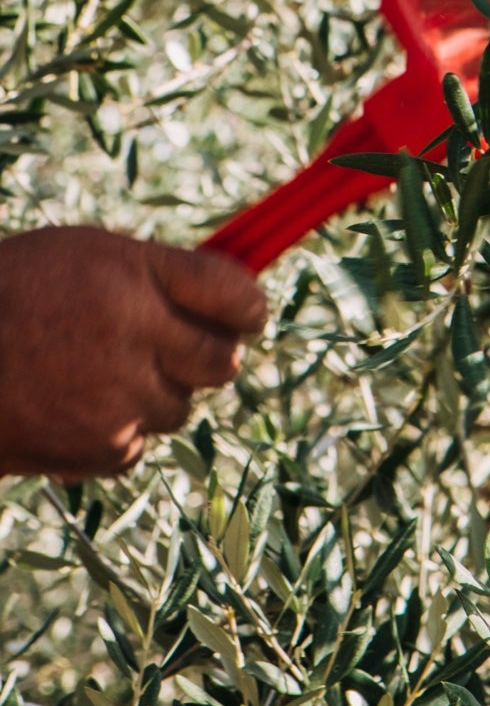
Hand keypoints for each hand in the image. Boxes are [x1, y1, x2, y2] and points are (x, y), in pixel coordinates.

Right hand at [0, 227, 266, 478]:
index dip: (249, 304)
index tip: (249, 311)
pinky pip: (140, 443)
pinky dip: (118, 431)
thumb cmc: (8, 297)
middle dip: (211, 352)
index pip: (232, 294)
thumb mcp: (79, 254)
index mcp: (129, 277)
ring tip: (98, 371)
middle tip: (184, 344)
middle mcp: (133, 337)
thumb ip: (152, 271)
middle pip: (221, 360)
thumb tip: (231, 292)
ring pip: (181, 405)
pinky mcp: (101, 450)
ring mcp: (119, 400)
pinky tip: (73, 407)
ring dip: (157, 392)